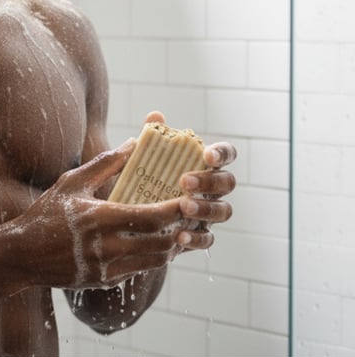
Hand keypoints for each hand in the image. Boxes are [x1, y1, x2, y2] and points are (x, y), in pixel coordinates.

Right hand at [13, 139, 188, 289]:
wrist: (22, 255)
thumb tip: (133, 143)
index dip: (175, 209)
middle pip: (161, 242)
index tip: (188, 198)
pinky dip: (153, 258)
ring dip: (171, 245)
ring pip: (155, 260)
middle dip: (180, 228)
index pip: (151, 217)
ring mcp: (106, 268)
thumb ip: (105, 163)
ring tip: (176, 229)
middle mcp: (106, 246)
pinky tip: (154, 244)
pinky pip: (140, 271)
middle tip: (189, 214)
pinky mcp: (105, 281)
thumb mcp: (71, 182)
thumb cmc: (46, 213)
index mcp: (99, 218)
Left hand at [145, 111, 235, 252]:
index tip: (207, 155)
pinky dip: (196, 238)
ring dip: (205, 208)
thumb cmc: (142, 176)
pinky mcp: (200, 234)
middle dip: (209, 181)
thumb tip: (155, 117)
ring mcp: (210, 212)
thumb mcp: (143, 157)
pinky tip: (180, 236)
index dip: (222, 154)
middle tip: (184, 181)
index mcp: (204, 164)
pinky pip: (208, 239)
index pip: (226, 154)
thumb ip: (152, 138)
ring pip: (223, 211)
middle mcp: (213, 188)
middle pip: (228, 183)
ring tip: (183, 207)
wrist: (128, 209)